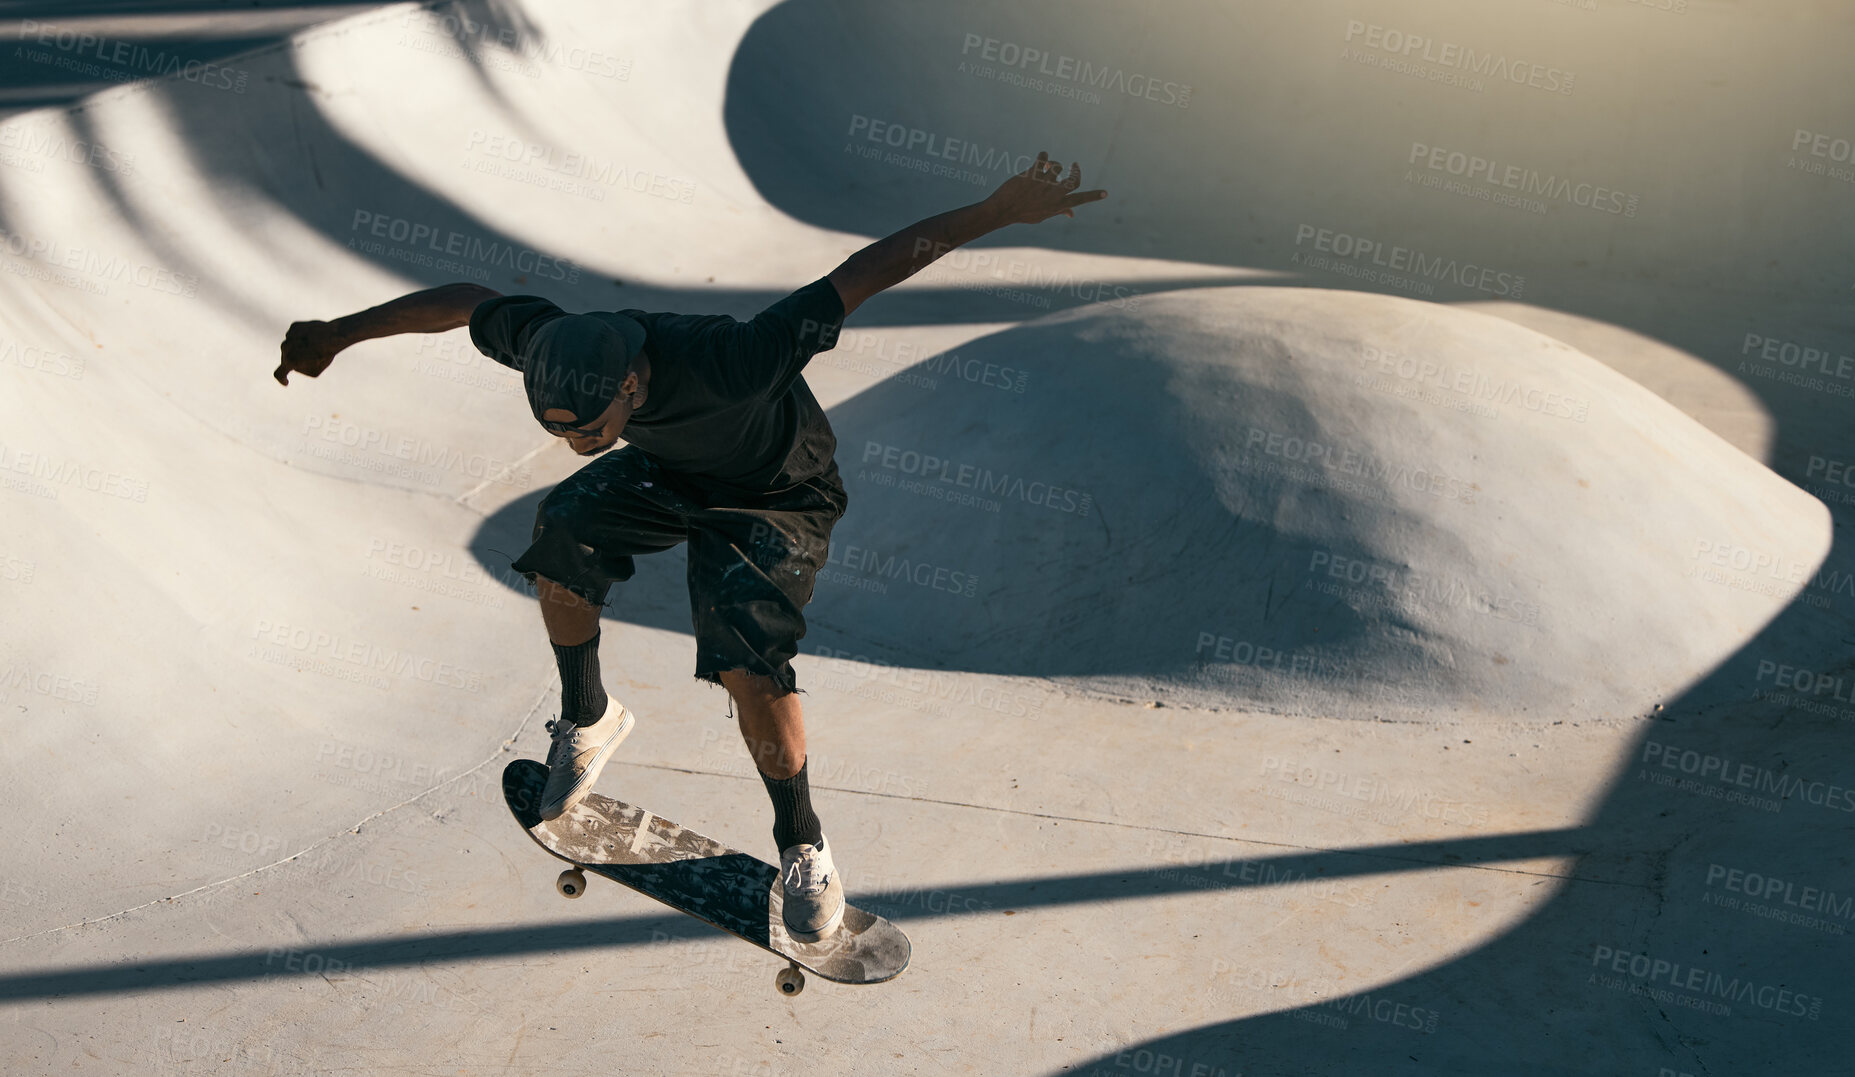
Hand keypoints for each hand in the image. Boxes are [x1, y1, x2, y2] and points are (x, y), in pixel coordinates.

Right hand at [274, 320, 346, 384]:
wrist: (334, 335)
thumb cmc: (325, 355)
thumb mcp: (315, 370)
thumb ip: (302, 369)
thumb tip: (295, 363)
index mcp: (290, 361)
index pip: (279, 373)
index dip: (282, 379)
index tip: (287, 382)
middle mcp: (286, 347)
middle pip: (286, 358)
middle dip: (294, 360)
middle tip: (309, 359)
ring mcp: (289, 335)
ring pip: (290, 345)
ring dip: (298, 348)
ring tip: (312, 346)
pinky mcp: (294, 326)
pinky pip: (294, 335)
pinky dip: (301, 338)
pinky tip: (312, 337)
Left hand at [983, 150, 1106, 225]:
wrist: (1003, 210)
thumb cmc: (1023, 213)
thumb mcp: (1043, 215)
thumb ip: (1058, 210)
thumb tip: (1072, 213)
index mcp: (1057, 205)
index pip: (1080, 200)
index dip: (1093, 196)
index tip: (1105, 193)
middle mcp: (1053, 194)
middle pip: (1074, 179)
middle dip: (1076, 170)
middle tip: (1074, 165)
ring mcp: (1044, 183)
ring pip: (1057, 166)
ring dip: (1053, 164)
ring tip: (1047, 166)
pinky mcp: (1033, 173)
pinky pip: (1043, 157)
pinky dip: (1043, 155)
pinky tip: (1041, 156)